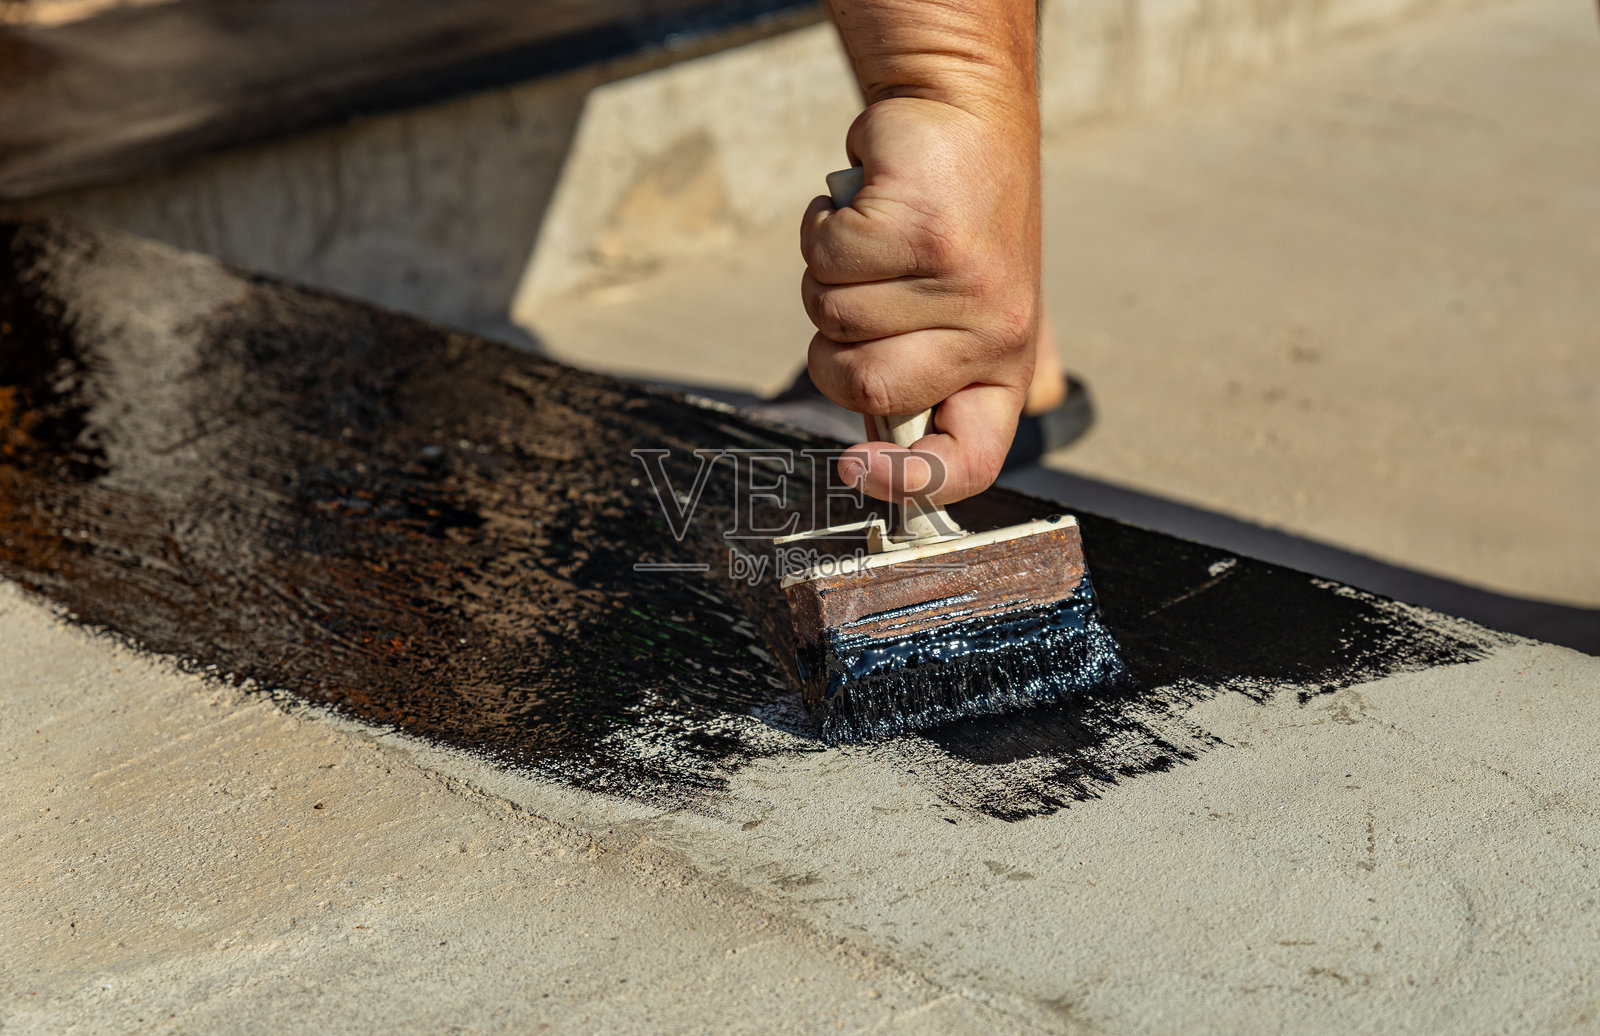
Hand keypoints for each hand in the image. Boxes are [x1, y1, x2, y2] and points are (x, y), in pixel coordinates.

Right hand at [801, 96, 1040, 504]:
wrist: (964, 115)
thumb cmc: (954, 222)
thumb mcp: (957, 313)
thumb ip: (919, 378)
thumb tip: (872, 448)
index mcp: (1004, 368)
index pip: (968, 459)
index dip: (907, 481)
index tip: (855, 468)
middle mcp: (991, 334)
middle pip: (864, 388)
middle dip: (833, 344)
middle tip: (866, 295)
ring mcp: (959, 283)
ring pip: (833, 317)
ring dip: (829, 275)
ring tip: (875, 241)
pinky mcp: (921, 228)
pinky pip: (827, 258)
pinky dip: (824, 227)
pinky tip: (865, 206)